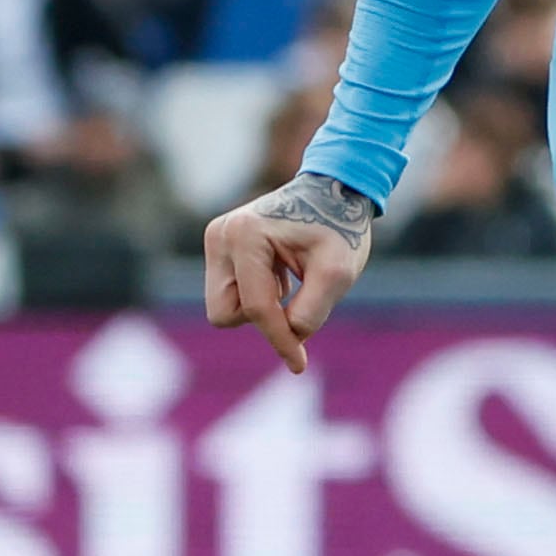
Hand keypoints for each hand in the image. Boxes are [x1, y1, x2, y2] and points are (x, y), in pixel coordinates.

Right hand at [203, 172, 375, 373]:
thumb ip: (312, 311)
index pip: (257, 308)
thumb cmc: (339, 228)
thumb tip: (289, 338)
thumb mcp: (338, 273)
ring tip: (290, 282)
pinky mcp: (219, 247)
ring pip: (223, 307)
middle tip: (297, 303)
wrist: (332, 191)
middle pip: (224, 313)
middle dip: (261, 319)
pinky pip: (229, 294)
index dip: (280, 340)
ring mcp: (216, 239)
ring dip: (259, 307)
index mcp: (246, 235)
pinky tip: (282, 273)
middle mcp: (221, 235)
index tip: (299, 364)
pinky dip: (257, 295)